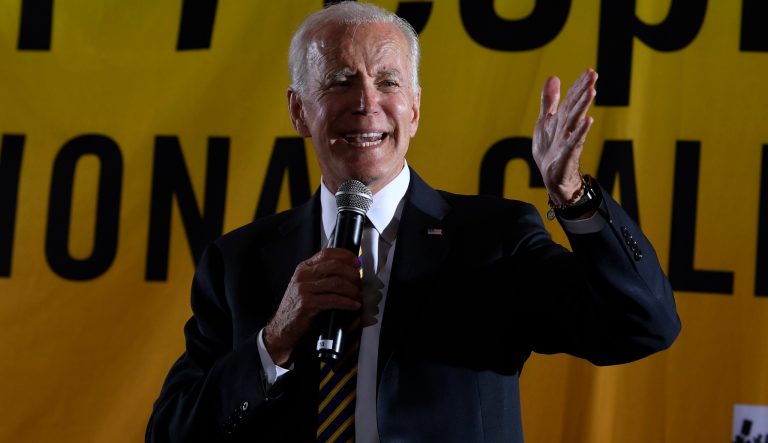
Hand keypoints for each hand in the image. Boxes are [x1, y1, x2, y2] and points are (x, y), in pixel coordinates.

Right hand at [263, 248, 361, 365]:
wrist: (282, 328)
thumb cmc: (298, 308)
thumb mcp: (307, 286)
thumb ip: (322, 277)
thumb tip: (348, 272)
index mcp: (304, 268)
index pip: (327, 253)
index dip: (346, 256)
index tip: (357, 263)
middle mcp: (303, 275)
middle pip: (334, 266)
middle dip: (352, 274)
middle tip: (359, 283)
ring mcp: (304, 289)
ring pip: (336, 283)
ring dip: (352, 289)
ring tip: (358, 296)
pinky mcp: (307, 304)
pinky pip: (333, 300)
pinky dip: (347, 303)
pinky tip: (354, 305)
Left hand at [533, 69, 596, 204]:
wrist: (552, 176)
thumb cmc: (550, 148)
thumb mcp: (545, 121)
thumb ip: (549, 101)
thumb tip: (553, 77)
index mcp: (561, 118)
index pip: (571, 98)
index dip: (578, 85)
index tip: (589, 71)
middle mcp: (567, 127)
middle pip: (575, 105)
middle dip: (583, 90)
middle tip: (593, 75)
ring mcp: (568, 139)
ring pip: (575, 120)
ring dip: (583, 106)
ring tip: (591, 91)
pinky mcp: (567, 154)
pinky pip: (574, 141)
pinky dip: (580, 131)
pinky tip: (588, 120)